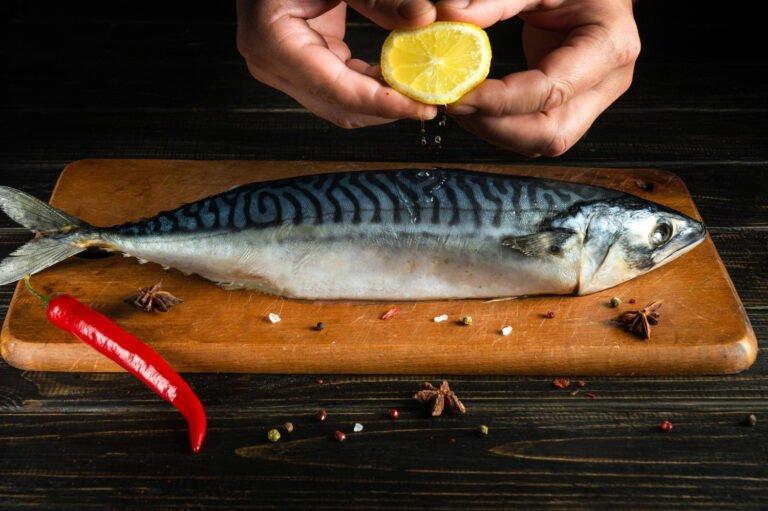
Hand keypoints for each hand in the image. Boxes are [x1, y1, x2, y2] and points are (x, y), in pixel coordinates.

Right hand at [236, 0, 437, 128]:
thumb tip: (424, 18)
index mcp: (272, 42)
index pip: (337, 89)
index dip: (383, 103)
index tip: (423, 106)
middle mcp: (272, 65)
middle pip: (339, 107)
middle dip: (387, 109)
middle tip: (431, 102)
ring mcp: (283, 70)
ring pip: (340, 106)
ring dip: (381, 103)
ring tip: (420, 93)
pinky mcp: (300, 66)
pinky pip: (340, 89)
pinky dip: (370, 88)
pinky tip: (400, 80)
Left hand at [438, 0, 639, 155]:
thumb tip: (449, 15)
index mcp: (610, 46)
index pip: (551, 91)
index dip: (501, 101)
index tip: (459, 95)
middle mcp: (608, 81)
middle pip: (551, 133)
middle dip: (497, 128)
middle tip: (455, 106)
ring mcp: (593, 99)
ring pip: (542, 142)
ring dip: (494, 131)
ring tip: (460, 104)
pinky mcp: (573, 106)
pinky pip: (535, 132)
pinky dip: (500, 126)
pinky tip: (475, 106)